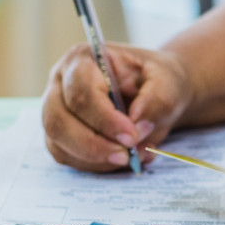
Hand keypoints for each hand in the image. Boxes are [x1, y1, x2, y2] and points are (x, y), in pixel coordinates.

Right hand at [42, 43, 192, 171]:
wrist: (157, 92)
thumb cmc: (157, 80)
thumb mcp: (168, 83)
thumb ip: (156, 102)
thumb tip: (137, 127)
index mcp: (83, 60)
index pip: (81, 93)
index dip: (104, 120)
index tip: (132, 137)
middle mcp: (61, 84)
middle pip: (58, 121)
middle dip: (93, 146)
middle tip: (127, 156)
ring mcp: (56, 111)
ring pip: (59, 144)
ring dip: (96, 159)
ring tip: (133, 156)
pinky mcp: (61, 135)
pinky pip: (68, 157)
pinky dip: (96, 165)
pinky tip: (125, 158)